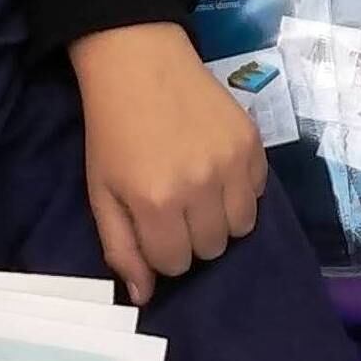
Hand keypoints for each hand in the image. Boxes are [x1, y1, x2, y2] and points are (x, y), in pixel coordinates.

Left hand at [69, 23, 266, 299]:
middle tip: (175, 208)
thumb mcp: (101, 192)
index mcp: (156, 203)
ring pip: (242, 228)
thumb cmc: (112, 130)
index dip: (162, 250)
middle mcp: (200, 188)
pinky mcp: (253, 144)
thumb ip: (121, 247)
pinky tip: (218, 171)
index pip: (176, 264)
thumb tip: (144, 297)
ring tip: (201, 194)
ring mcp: (231, 164)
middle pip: (212, 249)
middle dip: (192, 237)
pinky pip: (259, 194)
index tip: (153, 225)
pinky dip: (241, 192)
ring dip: (221, 220)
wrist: (139, 63)